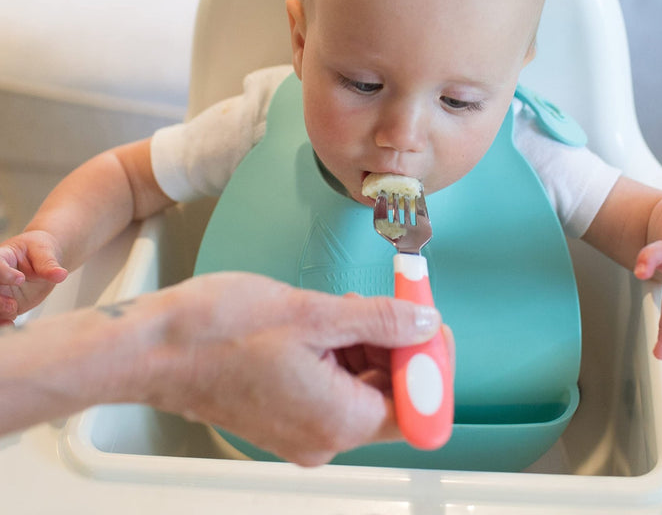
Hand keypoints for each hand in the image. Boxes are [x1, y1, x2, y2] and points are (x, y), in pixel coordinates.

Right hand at [0, 231, 68, 323]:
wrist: (42, 261)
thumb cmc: (39, 251)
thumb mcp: (45, 252)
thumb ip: (49, 265)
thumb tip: (61, 275)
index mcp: (3, 257)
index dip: (4, 274)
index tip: (20, 279)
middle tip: (12, 305)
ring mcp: (1, 292)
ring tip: (12, 314)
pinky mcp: (5, 305)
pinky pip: (0, 315)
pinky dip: (2, 322)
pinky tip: (10, 325)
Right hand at [143, 273, 449, 465]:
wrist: (153, 346)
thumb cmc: (217, 331)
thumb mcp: (314, 314)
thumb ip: (380, 321)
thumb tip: (425, 326)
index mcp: (335, 421)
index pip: (414, 409)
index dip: (428, 368)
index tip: (427, 328)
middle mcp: (323, 437)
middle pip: (388, 397)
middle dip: (395, 347)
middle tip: (387, 303)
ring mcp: (302, 430)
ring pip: (361, 389)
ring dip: (366, 346)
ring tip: (344, 309)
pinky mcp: (285, 415)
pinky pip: (332, 389)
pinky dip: (340, 355)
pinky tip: (326, 323)